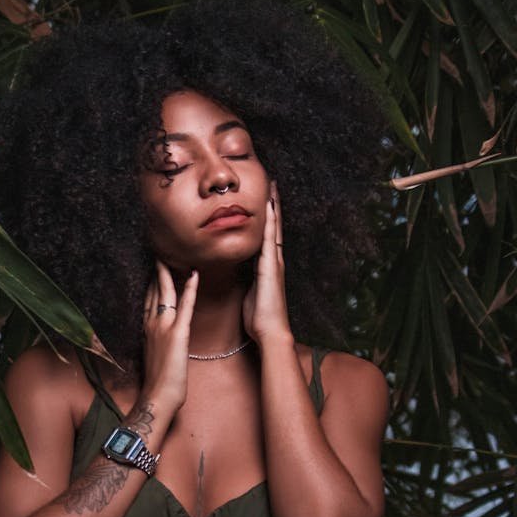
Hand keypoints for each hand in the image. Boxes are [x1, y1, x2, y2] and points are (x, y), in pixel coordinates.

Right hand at [141, 261, 198, 413]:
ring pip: (166, 292)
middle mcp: (152, 323)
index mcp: (147, 328)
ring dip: (170, 272)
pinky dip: (190, 289)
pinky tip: (194, 274)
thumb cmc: (158, 382)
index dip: (153, 279)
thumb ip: (157, 339)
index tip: (156, 264)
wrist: (157, 397)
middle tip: (161, 250)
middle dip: (158, 269)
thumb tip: (161, 333)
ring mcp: (164, 328)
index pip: (149, 296)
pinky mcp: (178, 335)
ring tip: (172, 254)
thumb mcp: (155, 355)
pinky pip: (186, 307)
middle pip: (155, 289)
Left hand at [242, 182, 292, 345]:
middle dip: (274, 206)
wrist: (270, 331)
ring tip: (273, 188)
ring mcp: (274, 263)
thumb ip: (249, 281)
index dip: (268, 218)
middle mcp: (274, 261)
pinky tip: (270, 208)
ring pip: (274, 229)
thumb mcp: (251, 293)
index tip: (266, 200)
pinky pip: (270, 240)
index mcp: (268, 267)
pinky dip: (271, 223)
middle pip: (274, 227)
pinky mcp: (270, 267)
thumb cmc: (260, 318)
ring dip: (274, 208)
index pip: (268, 236)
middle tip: (273, 185)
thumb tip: (241, 274)